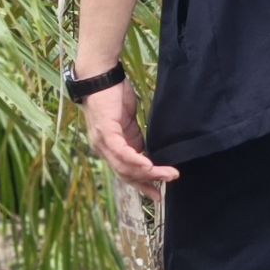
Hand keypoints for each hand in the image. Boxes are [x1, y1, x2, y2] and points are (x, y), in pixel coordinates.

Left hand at [79, 76, 179, 202]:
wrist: (101, 76)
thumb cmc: (114, 96)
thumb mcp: (128, 123)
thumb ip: (135, 139)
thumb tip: (148, 153)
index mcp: (109, 148)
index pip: (125, 172)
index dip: (141, 184)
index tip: (157, 193)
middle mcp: (102, 149)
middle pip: (126, 174)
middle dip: (148, 182)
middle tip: (168, 183)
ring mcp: (102, 141)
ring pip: (124, 166)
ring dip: (147, 172)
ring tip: (166, 174)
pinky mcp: (105, 131)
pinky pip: (120, 151)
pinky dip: (134, 160)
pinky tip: (148, 165)